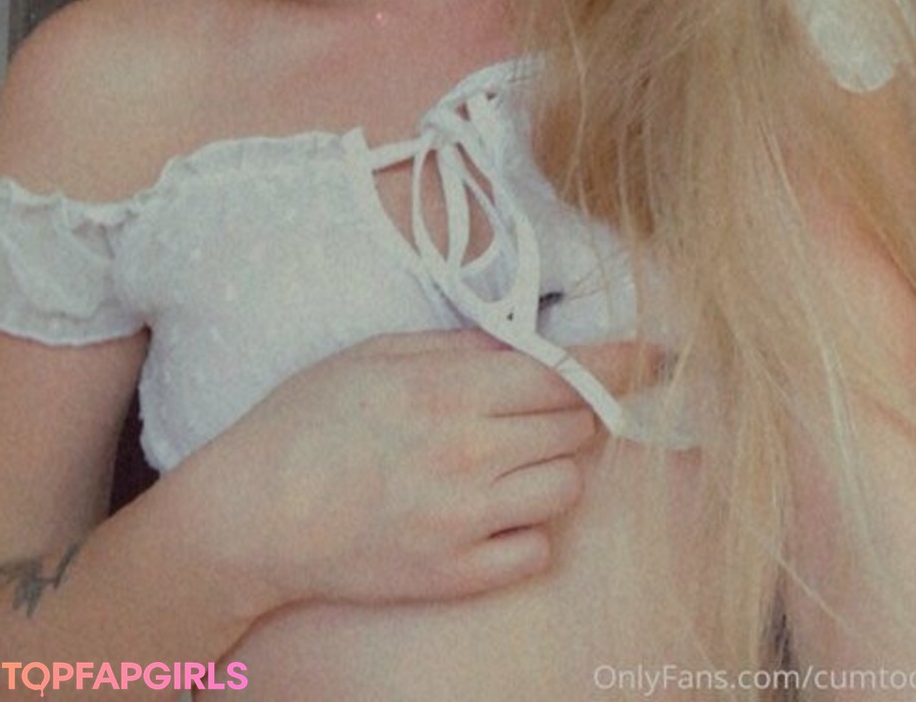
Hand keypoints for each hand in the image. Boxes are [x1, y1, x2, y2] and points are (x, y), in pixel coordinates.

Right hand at [197, 329, 651, 614]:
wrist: (256, 514)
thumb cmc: (309, 418)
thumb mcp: (381, 354)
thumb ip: (463, 347)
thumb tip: (528, 340)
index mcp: (452, 390)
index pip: (568, 372)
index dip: (621, 359)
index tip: (659, 352)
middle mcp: (470, 455)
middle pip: (577, 427)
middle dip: (572, 409)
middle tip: (534, 405)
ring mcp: (466, 520)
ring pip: (566, 485)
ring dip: (553, 465)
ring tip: (506, 457)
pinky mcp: (456, 575)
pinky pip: (537, 551)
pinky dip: (530, 529)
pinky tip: (492, 510)